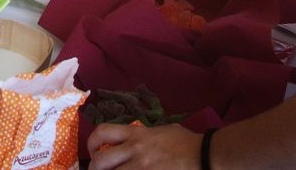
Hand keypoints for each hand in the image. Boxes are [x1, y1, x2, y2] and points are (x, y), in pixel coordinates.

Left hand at [86, 122, 202, 168]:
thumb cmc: (186, 142)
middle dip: (94, 169)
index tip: (92, 152)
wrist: (204, 155)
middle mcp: (135, 150)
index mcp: (137, 134)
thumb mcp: (162, 131)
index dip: (91, 143)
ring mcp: (141, 167)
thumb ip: (144, 134)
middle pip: (101, 161)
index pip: (103, 132)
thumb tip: (132, 140)